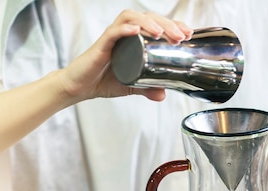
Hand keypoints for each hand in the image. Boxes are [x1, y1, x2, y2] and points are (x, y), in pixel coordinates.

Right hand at [58, 10, 192, 103]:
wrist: (79, 87)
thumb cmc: (102, 80)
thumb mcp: (131, 85)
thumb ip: (147, 88)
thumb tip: (163, 95)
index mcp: (133, 39)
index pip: (155, 23)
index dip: (172, 25)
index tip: (187, 34)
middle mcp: (124, 34)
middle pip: (148, 18)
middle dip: (167, 24)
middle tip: (181, 36)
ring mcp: (112, 37)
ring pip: (132, 19)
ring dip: (149, 23)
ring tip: (162, 33)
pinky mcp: (101, 45)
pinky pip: (112, 32)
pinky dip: (124, 30)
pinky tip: (136, 31)